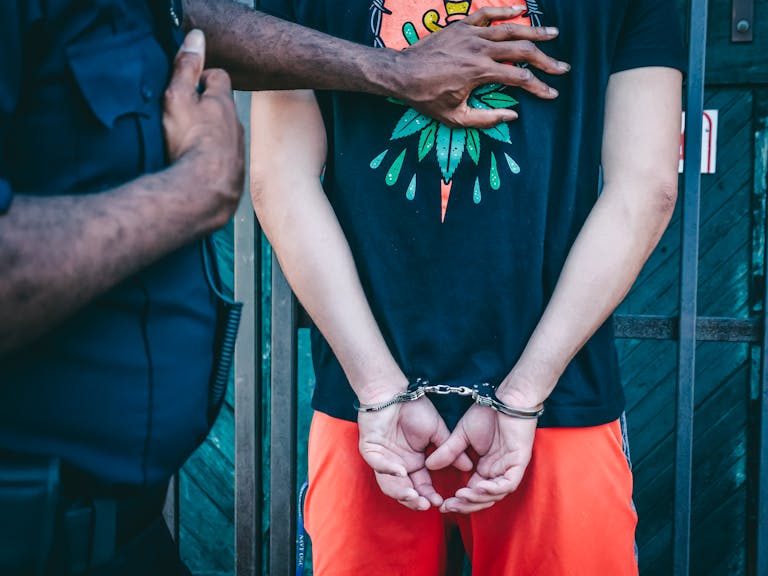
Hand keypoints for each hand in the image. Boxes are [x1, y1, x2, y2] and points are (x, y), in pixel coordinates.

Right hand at [163, 29, 244, 229]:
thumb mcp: (178, 97)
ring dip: (211, 137)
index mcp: (222, 104)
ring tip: (189, 145)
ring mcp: (238, 152)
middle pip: (224, 108)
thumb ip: (186, 68)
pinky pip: (224, 162)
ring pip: (226, 136)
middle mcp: (236, 126)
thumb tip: (196, 38)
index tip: (190, 83)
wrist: (203, 192)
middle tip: (186, 115)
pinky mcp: (234, 177)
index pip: (219, 77)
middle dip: (208, 108)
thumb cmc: (189, 142)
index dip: (204, 76)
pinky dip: (212, 162)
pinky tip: (197, 169)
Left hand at [357, 398, 471, 510]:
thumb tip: (468, 466)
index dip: (429, 496)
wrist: (395, 392)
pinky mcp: (370, 449)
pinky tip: (401, 472)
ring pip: (389, 484)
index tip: (441, 503)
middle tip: (425, 505)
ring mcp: (382, 459)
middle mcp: (398, 464)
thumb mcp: (437, 432)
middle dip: (415, 500)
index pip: (421, 486)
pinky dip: (388, 470)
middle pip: (404, 490)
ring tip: (413, 497)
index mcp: (413, 462)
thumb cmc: (415, 409)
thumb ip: (449, 450)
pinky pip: (377, 465)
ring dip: (401, 492)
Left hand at [394, 6, 569, 127]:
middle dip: (545, 60)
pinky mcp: (461, 26)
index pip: (519, 78)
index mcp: (480, 72)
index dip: (538, 87)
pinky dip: (504, 10)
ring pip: (509, 29)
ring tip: (554, 34)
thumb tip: (513, 117)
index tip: (551, 93)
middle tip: (562, 67)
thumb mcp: (455, 118)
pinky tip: (520, 9)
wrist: (400, 74)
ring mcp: (470, 34)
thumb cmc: (425, 99)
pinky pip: (487, 13)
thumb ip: (485, 119)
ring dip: (534, 32)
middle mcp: (479, 49)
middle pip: (521, 51)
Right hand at [425, 402, 536, 512]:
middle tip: (448, 507)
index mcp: (487, 467)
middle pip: (484, 499)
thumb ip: (449, 452)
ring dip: (478, 499)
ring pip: (496, 495)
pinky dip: (493, 489)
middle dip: (466, 505)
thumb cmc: (487, 413)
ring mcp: (510, 468)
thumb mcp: (462, 435)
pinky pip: (508, 484)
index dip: (459, 501)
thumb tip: (429, 466)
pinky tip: (478, 487)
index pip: (473, 492)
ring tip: (460, 497)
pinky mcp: (519, 461)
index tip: (441, 504)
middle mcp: (498, 471)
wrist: (506, 398)